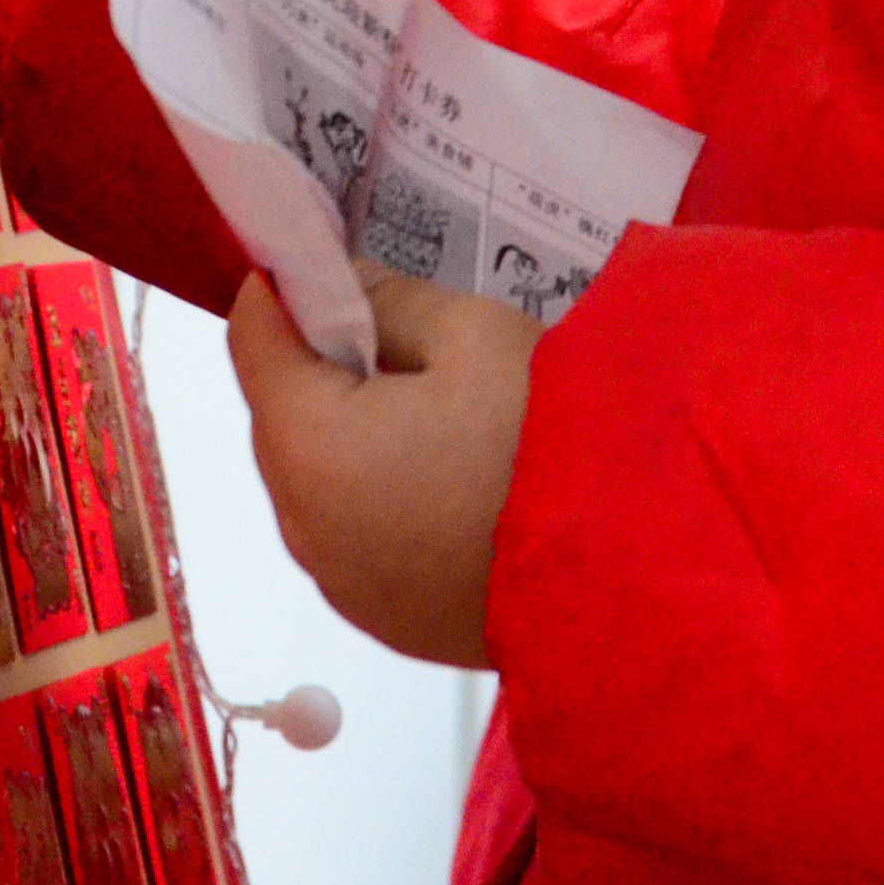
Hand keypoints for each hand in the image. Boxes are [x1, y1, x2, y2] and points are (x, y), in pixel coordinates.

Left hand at [230, 269, 534, 667]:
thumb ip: (388, 301)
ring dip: (352, 437)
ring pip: (318, 481)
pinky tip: (454, 484)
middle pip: (281, 415)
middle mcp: (301, 526)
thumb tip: (343, 290)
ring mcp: (341, 585)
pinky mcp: (385, 622)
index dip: (283, 287)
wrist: (632, 575)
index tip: (328, 262)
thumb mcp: (473, 334)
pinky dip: (382, 500)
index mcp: (306, 444)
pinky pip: (357, 537)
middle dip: (324, 367)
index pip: (251, 336)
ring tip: (441, 414)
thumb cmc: (547, 438)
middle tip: (405, 337)